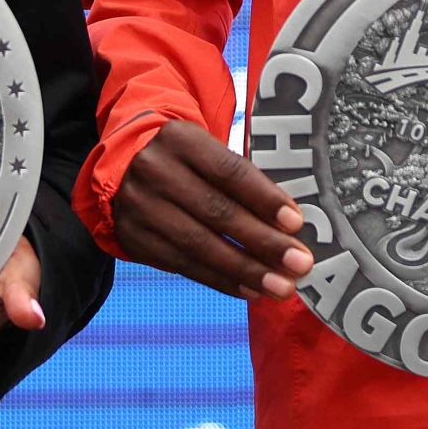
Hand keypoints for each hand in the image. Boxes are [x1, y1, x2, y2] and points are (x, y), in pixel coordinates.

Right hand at [110, 119, 314, 301]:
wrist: (128, 170)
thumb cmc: (189, 163)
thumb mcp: (209, 153)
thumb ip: (244, 181)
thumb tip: (289, 226)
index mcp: (180, 139)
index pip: (229, 171)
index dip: (264, 199)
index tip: (296, 223)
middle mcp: (154, 170)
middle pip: (216, 211)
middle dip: (263, 242)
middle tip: (299, 264)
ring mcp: (140, 207)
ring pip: (199, 245)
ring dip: (245, 270)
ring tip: (280, 286)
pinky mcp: (134, 239)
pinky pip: (184, 265)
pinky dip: (221, 280)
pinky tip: (249, 289)